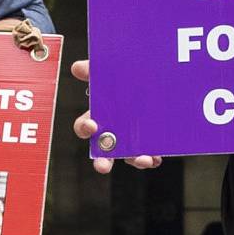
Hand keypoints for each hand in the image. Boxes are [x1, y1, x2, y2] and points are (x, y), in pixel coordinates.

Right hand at [70, 57, 162, 173]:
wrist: (155, 77)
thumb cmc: (126, 78)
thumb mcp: (111, 71)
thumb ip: (95, 69)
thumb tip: (76, 67)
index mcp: (100, 115)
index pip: (85, 126)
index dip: (85, 127)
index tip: (92, 126)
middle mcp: (114, 132)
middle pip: (103, 153)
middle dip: (102, 162)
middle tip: (103, 166)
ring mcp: (132, 140)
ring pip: (129, 157)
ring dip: (135, 160)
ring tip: (144, 159)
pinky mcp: (150, 143)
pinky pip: (150, 156)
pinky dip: (153, 158)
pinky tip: (157, 157)